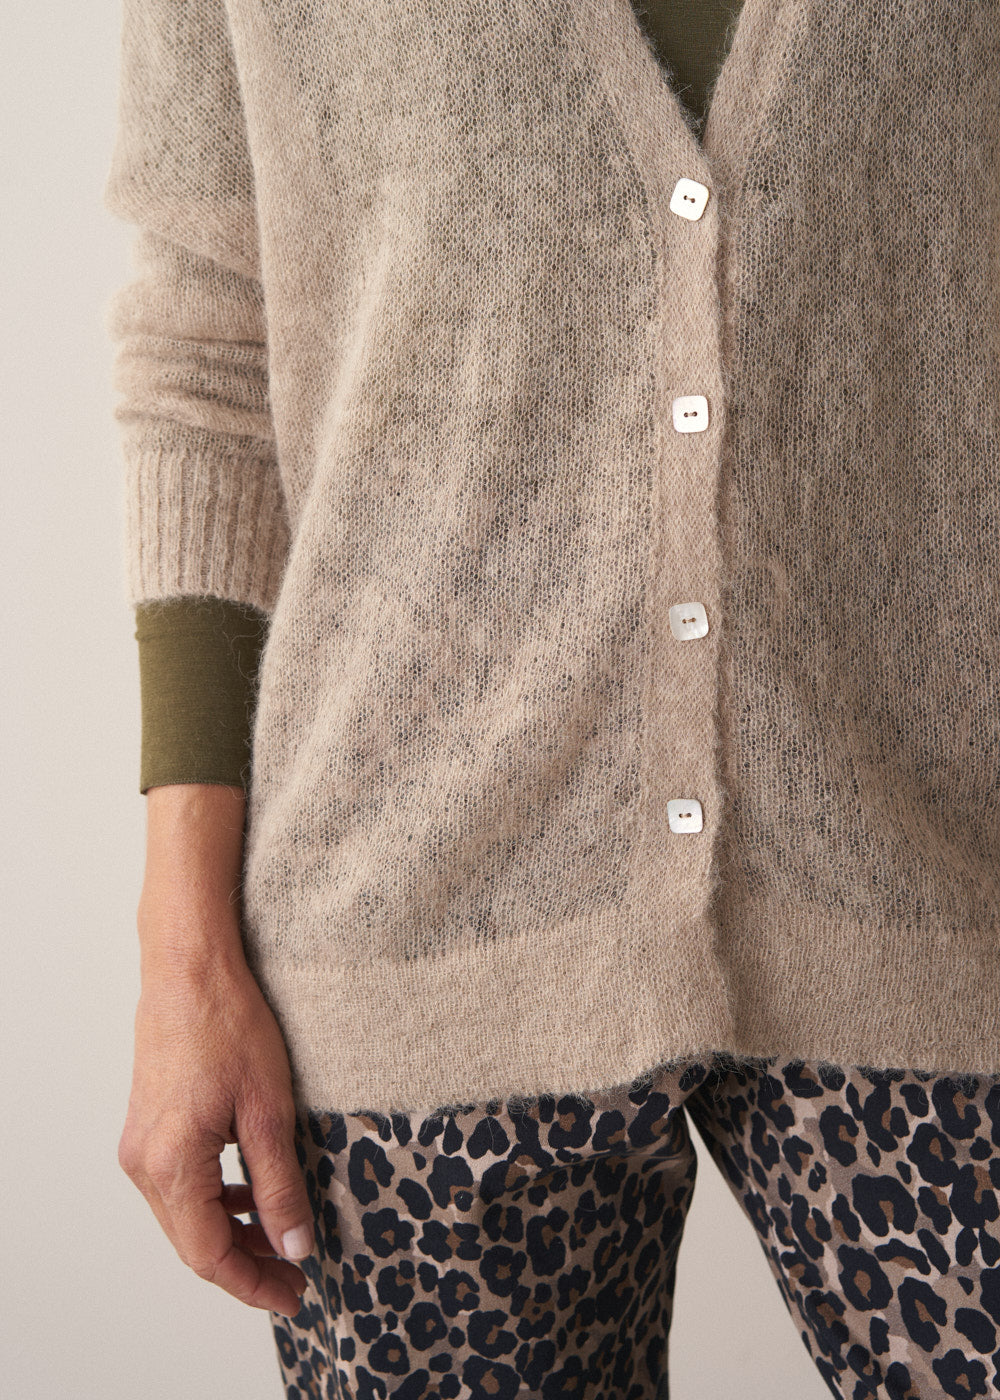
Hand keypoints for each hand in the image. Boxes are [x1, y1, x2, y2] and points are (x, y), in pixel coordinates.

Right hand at [118, 938, 313, 1317]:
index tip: (294, 1295)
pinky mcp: (148, 1125)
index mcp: (171, 1166)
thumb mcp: (269, 1112)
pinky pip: (180, 1183)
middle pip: (193, 1241)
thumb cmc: (228, 1025)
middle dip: (245, 1264)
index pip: (209, 1255)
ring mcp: (141, 1144)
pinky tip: (249, 1192)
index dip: (253, 1284)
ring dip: (231, 1232)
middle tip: (296, 1275)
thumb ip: (279, 1187)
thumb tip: (294, 1246)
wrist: (190, 969)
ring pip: (186, 1215)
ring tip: (280, 1238)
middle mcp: (144, 1163)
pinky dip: (215, 1199)